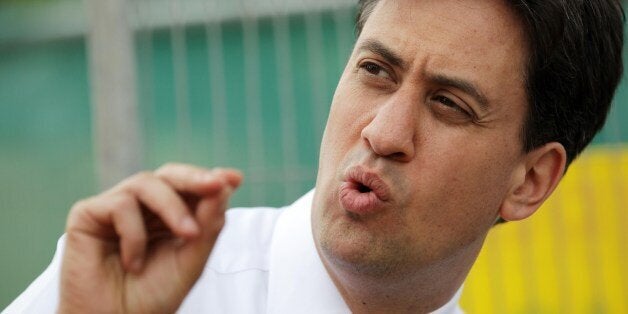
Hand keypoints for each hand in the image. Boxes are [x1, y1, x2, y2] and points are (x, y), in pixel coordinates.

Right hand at [58, 163, 242, 312]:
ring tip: (189, 236)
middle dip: (195, 179)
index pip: (189, 186)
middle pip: (169, 176)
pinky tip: (135, 263)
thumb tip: (225, 184)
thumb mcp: (191, 259)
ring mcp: (114, 207)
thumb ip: (209, 223)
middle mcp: (142, 206)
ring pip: (147, 182)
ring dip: (173, 207)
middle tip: (216, 185)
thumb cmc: (151, 296)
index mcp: (168, 215)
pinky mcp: (88, 215)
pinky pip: (120, 205)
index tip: (235, 179)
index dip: (211, 178)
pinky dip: (135, 234)